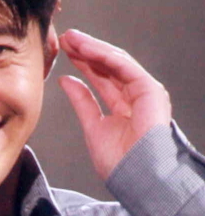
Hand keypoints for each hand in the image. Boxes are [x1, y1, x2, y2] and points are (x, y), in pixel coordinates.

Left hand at [58, 29, 171, 179]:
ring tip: (71, 38)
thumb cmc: (118, 162)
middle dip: (86, 52)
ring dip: (92, 48)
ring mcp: (144, 92)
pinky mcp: (149, 89)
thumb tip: (66, 81)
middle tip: (66, 38)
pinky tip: (86, 47)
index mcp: (123, 107)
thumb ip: (81, 101)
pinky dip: (104, 55)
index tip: (65, 52)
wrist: (135, 177)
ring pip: (115, 63)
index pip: (102, 79)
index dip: (83, 64)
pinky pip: (124, 66)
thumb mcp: (92, 126)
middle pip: (108, 67)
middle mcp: (135, 97)